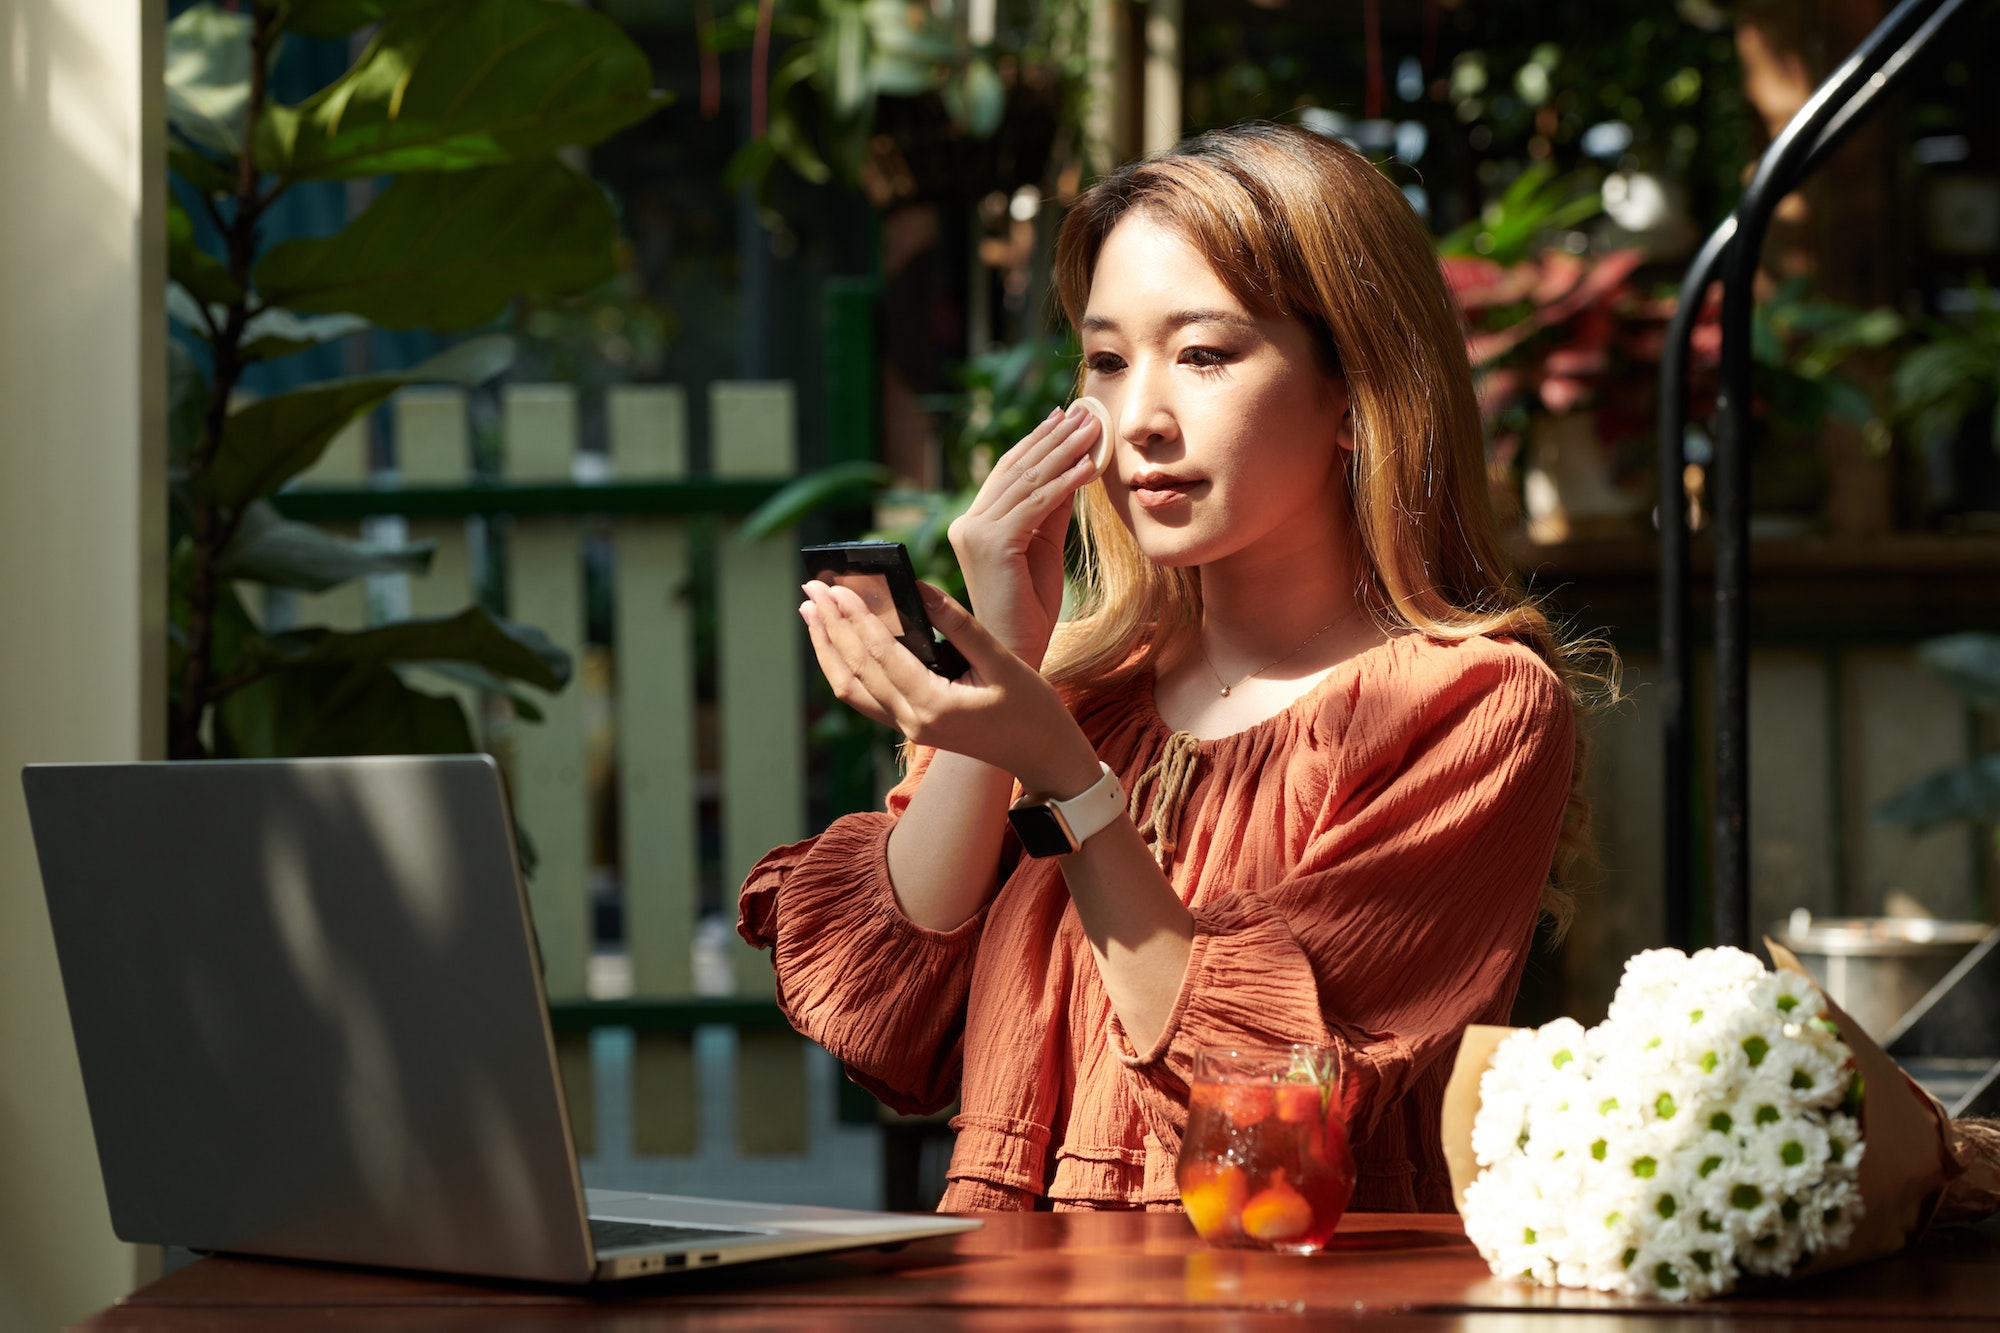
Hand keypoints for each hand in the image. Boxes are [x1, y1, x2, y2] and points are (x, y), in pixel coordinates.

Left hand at [800, 579, 1100, 797]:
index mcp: (935, 705)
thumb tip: (917, 587)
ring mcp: (908, 728)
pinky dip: (844, 667)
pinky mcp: (911, 726)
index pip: (881, 654)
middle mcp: (913, 721)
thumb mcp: (1001, 659)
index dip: (855, 617)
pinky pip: (864, 698)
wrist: (1041, 756)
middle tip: (810, 588)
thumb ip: (957, 624)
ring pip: (850, 688)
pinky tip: (837, 643)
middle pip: (855, 669)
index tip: (835, 586)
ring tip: (811, 612)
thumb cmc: (1031, 707)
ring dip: (828, 648)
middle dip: (830, 626)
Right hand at [947, 402, 1102, 669]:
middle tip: (1085, 412)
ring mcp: (976, 532)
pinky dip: (1065, 482)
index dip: (1037, 441)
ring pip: (1028, 481)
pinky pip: (1037, 504)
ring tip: (1095, 429)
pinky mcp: (993, 544)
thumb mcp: (1044, 548)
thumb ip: (1053, 510)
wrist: (1016, 653)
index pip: (1007, 471)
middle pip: (1016, 468)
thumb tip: (1074, 467)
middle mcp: (968, 523)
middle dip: (1054, 437)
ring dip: (1065, 451)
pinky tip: (1089, 466)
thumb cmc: (1030, 609)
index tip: (1064, 417)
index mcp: (974, 523)